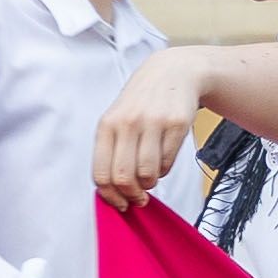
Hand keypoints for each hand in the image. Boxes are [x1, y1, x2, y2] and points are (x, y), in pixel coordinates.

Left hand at [88, 54, 216, 204]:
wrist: (172, 73)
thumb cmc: (140, 104)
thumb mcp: (116, 120)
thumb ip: (111, 152)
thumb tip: (112, 192)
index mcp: (106, 126)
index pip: (101, 174)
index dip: (111, 197)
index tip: (120, 204)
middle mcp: (127, 123)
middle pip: (123, 177)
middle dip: (131, 195)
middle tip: (138, 198)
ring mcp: (152, 122)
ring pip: (148, 174)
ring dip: (150, 184)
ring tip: (151, 176)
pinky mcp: (176, 124)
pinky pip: (167, 163)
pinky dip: (164, 171)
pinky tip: (162, 160)